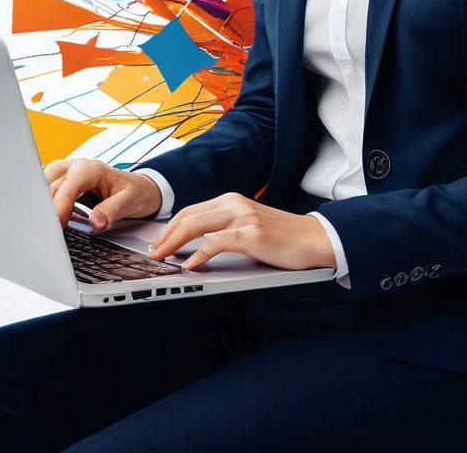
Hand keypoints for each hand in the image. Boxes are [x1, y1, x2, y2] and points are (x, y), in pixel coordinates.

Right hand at [44, 158, 163, 231]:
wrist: (140, 187)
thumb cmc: (135, 191)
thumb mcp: (130, 201)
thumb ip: (112, 210)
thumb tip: (94, 223)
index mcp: (90, 169)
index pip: (66, 188)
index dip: (59, 209)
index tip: (57, 229)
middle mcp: (76, 166)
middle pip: (50, 187)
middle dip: (47, 210)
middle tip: (48, 234)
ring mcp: (68, 172)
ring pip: (44, 187)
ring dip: (43, 207)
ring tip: (45, 229)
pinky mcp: (64, 181)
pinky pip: (47, 189)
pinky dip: (45, 204)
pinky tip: (47, 220)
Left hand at [144, 192, 337, 272]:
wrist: (314, 238)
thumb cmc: (282, 237)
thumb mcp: (249, 225)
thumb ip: (226, 229)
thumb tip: (196, 246)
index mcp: (232, 200)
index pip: (191, 210)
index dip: (170, 227)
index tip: (157, 242)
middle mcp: (235, 203)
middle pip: (188, 216)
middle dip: (165, 235)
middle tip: (152, 252)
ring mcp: (243, 217)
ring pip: (196, 225)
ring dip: (174, 243)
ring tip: (162, 258)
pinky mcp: (251, 233)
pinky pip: (216, 243)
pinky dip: (199, 254)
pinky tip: (190, 266)